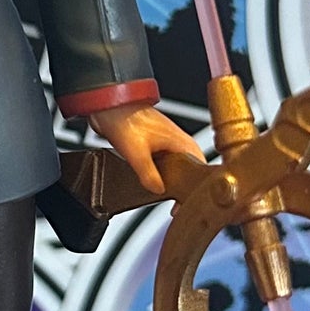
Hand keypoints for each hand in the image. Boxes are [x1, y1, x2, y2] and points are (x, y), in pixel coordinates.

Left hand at [86, 101, 200, 195]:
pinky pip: (165, 164)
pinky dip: (162, 174)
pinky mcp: (156, 144)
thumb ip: (149, 175)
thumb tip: (158, 190)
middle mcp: (178, 142)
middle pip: (191, 171)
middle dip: (185, 188)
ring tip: (167, 197)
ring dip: (173, 181)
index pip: (201, 170)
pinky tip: (154, 181)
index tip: (186, 205)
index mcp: (182, 142)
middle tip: (177, 205)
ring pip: (178, 168)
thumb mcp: (136, 153)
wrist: (108, 105)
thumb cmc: (123, 118)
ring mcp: (167, 143)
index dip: (196, 190)